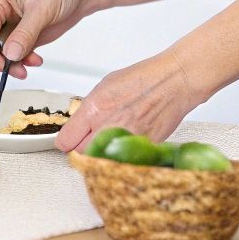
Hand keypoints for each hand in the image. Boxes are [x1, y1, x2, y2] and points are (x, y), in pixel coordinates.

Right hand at [0, 0, 90, 75]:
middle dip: (3, 60)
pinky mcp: (23, 36)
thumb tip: (10, 54)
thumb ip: (24, 33)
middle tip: (19, 70)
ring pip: (3, 53)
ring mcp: (11, 25)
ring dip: (16, 62)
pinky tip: (36, 59)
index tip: (4, 64)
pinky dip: (24, 61)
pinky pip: (16, 55)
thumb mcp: (42, 9)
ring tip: (34, 62)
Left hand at [55, 50, 200, 153]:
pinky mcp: (141, 148)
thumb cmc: (143, 79)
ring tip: (108, 142)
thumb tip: (79, 123)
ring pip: (101, 160)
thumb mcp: (106, 87)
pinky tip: (124, 144)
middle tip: (88, 141)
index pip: (65, 140)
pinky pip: (123, 160)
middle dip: (81, 149)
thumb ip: (90, 108)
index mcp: (95, 109)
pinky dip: (121, 155)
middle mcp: (107, 126)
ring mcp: (125, 139)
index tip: (69, 139)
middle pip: (80, 154)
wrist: (173, 82)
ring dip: (101, 154)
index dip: (66, 141)